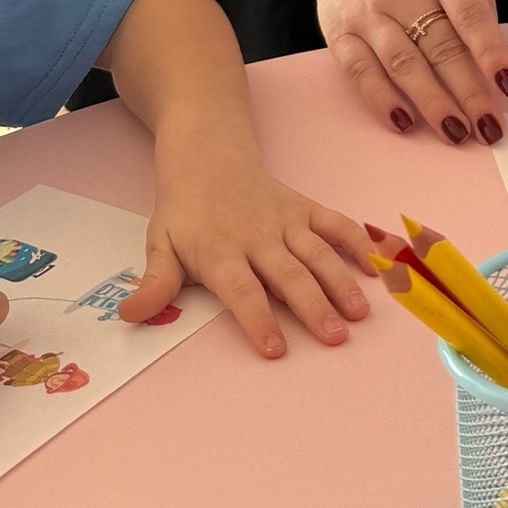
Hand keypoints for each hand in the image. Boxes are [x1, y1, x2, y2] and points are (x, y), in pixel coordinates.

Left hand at [125, 154, 378, 358]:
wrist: (208, 158)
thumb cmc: (185, 212)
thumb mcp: (160, 245)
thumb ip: (155, 284)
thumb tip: (130, 316)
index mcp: (220, 251)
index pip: (241, 290)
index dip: (258, 319)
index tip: (276, 349)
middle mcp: (257, 236)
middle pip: (288, 275)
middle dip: (313, 306)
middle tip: (335, 337)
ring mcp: (286, 220)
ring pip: (317, 253)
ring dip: (340, 281)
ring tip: (360, 312)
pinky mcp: (305, 208)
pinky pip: (334, 222)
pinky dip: (356, 240)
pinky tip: (377, 265)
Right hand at [306, 0, 507, 145]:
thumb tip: (491, 53)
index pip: (470, 14)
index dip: (491, 52)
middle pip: (440, 47)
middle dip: (469, 92)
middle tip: (490, 127)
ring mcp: (367, 10)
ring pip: (403, 65)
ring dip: (432, 104)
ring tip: (457, 133)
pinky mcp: (339, 30)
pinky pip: (361, 71)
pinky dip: (382, 99)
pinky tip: (403, 122)